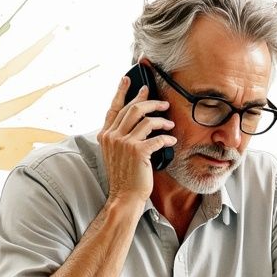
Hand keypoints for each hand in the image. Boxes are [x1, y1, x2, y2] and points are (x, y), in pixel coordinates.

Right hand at [97, 77, 175, 203]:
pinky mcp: (138, 152)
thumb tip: (137, 121)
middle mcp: (113, 136)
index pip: (113, 108)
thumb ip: (120, 137)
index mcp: (105, 135)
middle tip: (162, 102)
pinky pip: (157, 138)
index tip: (128, 80)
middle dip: (149, 102)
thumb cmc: (124, 176)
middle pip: (133, 109)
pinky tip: (171, 140)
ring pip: (146, 120)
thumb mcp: (115, 153)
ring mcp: (124, 143)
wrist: (124, 196)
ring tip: (170, 122)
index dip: (121, 92)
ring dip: (161, 120)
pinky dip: (166, 138)